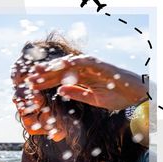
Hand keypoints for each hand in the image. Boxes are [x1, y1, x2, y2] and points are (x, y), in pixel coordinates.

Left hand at [28, 55, 147, 110]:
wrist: (134, 95)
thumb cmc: (115, 97)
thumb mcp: (93, 99)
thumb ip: (77, 93)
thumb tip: (60, 90)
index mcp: (81, 78)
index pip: (59, 79)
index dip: (45, 82)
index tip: (31, 87)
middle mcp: (83, 70)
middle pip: (60, 70)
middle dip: (44, 74)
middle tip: (28, 79)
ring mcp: (91, 66)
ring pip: (67, 65)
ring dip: (53, 68)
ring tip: (38, 73)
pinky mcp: (99, 65)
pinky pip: (83, 63)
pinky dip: (70, 64)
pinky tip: (58, 67)